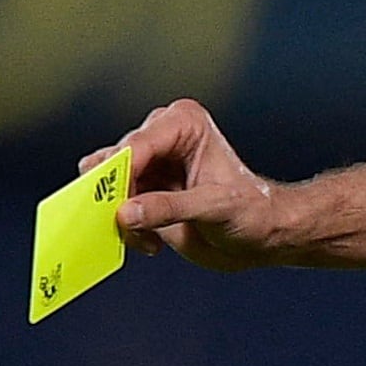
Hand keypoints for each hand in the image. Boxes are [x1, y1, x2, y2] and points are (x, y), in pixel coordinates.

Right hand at [84, 98, 283, 270]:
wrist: (261, 235)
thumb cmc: (253, 212)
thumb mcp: (215, 209)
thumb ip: (170, 208)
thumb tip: (126, 213)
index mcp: (183, 123)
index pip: (136, 146)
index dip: (120, 175)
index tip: (113, 206)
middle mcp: (161, 137)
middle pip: (112, 163)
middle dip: (116, 197)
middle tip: (130, 225)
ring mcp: (148, 164)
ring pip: (105, 186)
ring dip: (118, 216)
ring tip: (148, 238)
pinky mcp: (140, 190)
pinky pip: (111, 207)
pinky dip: (124, 228)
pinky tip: (151, 242)